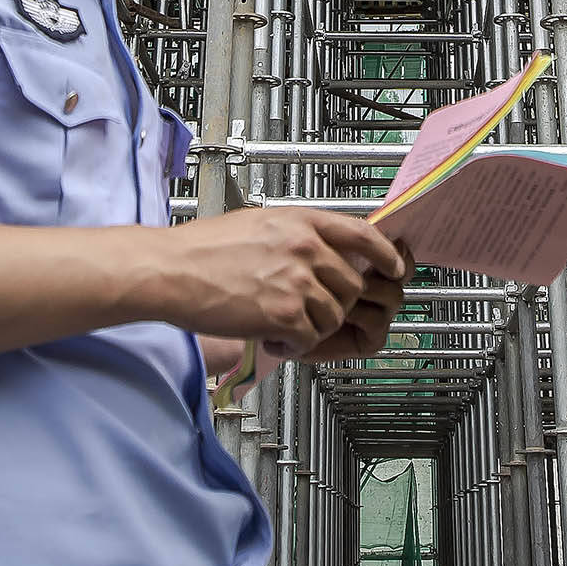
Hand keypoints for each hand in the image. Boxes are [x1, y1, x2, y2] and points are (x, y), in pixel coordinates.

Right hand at [143, 208, 406, 356]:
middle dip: (334, 303)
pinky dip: (292, 343)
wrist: (171, 270)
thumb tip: (320, 248)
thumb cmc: (203, 248)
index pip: (363, 235)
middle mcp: (305, 248)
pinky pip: (310, 338)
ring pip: (333, 315)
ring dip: (312, 326)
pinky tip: (268, 334)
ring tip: (280, 321)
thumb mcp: (259, 223)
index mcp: (301, 222)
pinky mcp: (284, 313)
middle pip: (351, 285)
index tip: (394, 267)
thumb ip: (296, 234)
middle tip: (306, 309)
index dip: (385, 255)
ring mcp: (297, 281)